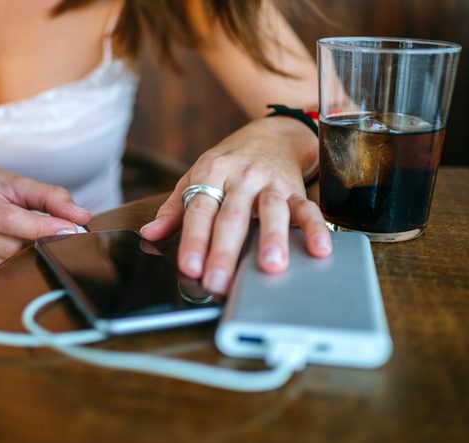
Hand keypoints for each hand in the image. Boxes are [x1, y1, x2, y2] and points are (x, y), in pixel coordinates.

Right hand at [0, 164, 89, 277]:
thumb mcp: (16, 182)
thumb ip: (51, 196)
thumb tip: (81, 217)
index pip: (3, 218)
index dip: (39, 228)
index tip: (70, 231)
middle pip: (5, 246)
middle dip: (37, 244)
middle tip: (58, 237)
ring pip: (0, 265)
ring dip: (25, 258)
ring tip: (35, 242)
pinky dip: (10, 267)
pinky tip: (16, 252)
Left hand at [140, 117, 331, 294]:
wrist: (271, 134)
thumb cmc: (228, 163)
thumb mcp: (196, 177)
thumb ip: (175, 208)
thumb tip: (149, 234)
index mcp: (211, 173)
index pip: (199, 210)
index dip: (194, 239)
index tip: (190, 267)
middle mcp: (241, 177)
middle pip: (232, 216)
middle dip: (225, 251)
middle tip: (219, 282)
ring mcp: (270, 183)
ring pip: (271, 210)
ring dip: (272, 238)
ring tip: (271, 266)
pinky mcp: (295, 189)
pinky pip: (307, 208)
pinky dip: (314, 228)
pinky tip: (319, 250)